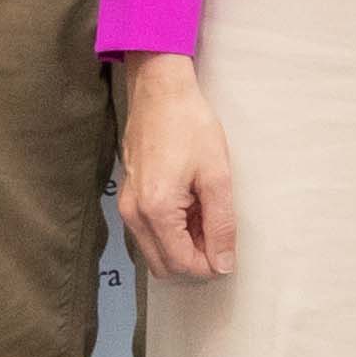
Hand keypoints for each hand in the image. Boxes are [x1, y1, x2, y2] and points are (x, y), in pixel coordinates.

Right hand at [117, 56, 239, 279]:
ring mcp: (126, 206)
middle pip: (164, 265)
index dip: (210, 265)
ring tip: (205, 211)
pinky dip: (171, 230)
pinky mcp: (127, 196)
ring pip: (155, 251)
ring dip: (182, 244)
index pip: (183, 264)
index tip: (230, 250)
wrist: (160, 91)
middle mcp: (133, 215)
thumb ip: (221, 225)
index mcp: (155, 211)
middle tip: (219, 231)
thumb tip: (223, 264)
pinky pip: (148, 231)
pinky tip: (190, 204)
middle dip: (194, 258)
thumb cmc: (189, 126)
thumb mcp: (217, 176)